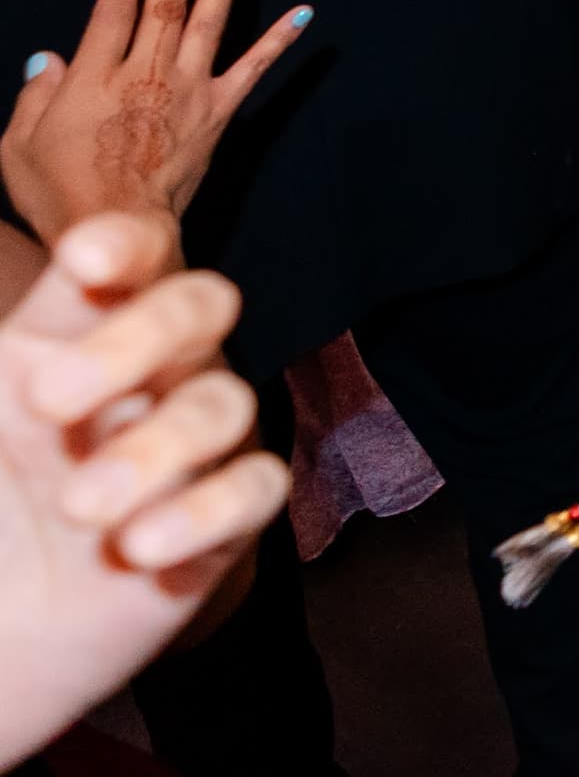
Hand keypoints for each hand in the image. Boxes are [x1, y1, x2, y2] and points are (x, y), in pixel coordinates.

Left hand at [0, 213, 292, 764]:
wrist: (2, 631)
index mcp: (82, 335)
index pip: (134, 259)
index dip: (126, 244)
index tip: (84, 259)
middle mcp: (156, 373)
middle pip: (197, 307)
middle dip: (137, 336)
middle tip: (46, 399)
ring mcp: (198, 444)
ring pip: (223, 402)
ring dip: (153, 448)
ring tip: (79, 509)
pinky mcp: (228, 521)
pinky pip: (257, 489)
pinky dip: (204, 513)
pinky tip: (138, 547)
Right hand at [3, 0, 309, 242]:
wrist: (117, 228)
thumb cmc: (60, 192)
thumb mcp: (18, 146)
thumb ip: (33, 97)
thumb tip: (45, 59)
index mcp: (92, 78)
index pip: (110, 15)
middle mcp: (143, 74)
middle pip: (162, 11)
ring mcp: (187, 90)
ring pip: (207, 26)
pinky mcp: (218, 112)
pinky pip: (256, 67)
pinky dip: (280, 38)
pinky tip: (303, 14)